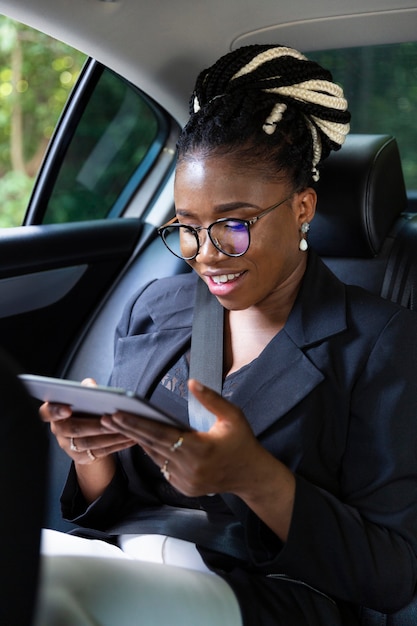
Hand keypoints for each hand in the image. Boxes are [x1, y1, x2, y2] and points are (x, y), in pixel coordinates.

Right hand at [40, 378, 134, 464]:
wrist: (88, 433)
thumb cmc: (85, 409)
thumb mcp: (83, 397)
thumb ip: (85, 389)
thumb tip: (90, 385)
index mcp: (54, 413)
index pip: (46, 412)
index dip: (55, 411)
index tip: (68, 409)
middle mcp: (59, 431)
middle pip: (73, 429)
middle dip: (94, 424)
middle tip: (111, 418)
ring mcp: (68, 446)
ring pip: (89, 443)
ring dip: (109, 436)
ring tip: (126, 429)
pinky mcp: (82, 458)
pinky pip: (100, 452)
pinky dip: (117, 445)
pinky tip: (130, 438)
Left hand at [101, 379, 295, 540]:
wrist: (251, 476)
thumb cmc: (242, 442)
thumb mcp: (233, 416)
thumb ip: (211, 399)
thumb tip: (191, 382)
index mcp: (200, 449)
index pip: (160, 434)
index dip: (137, 423)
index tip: (117, 413)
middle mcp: (190, 468)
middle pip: (151, 445)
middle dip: (129, 430)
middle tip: (107, 417)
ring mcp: (185, 481)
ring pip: (155, 457)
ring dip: (137, 440)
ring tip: (119, 425)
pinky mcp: (183, 488)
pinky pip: (162, 468)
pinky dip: (151, 453)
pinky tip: (140, 440)